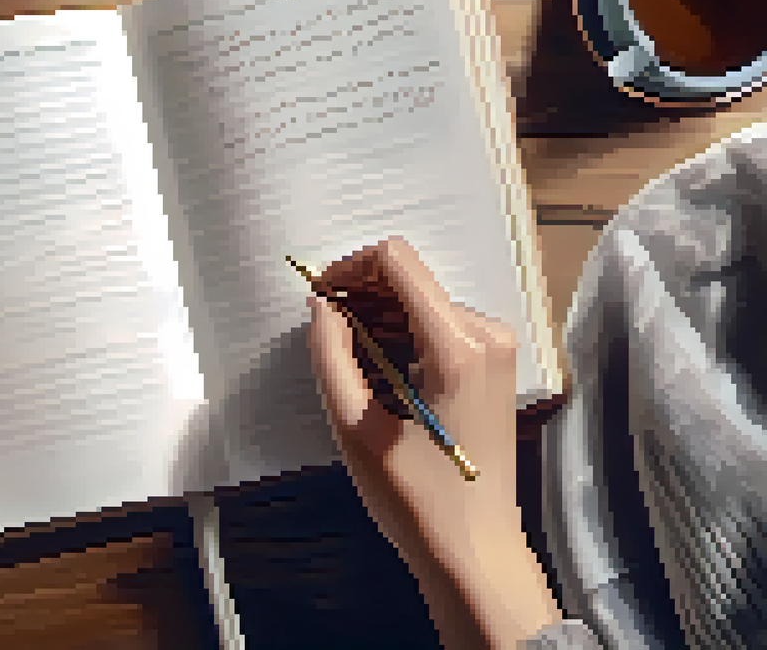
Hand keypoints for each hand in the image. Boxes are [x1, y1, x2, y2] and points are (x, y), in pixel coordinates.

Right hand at [306, 237, 559, 649]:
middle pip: (409, 279)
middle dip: (359, 296)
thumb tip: (320, 307)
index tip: (318, 301)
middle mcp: (487, 334)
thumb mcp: (356, 428)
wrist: (475, 552)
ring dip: (377, 318)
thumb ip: (331, 357)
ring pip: (421, 302)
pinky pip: (437, 327)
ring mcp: (496, 349)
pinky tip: (378, 374)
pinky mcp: (494, 366)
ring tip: (348, 363)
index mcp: (458, 346)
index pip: (396, 262)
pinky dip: (400, 336)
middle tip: (323, 336)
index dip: (347, 269)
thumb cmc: (417, 501)